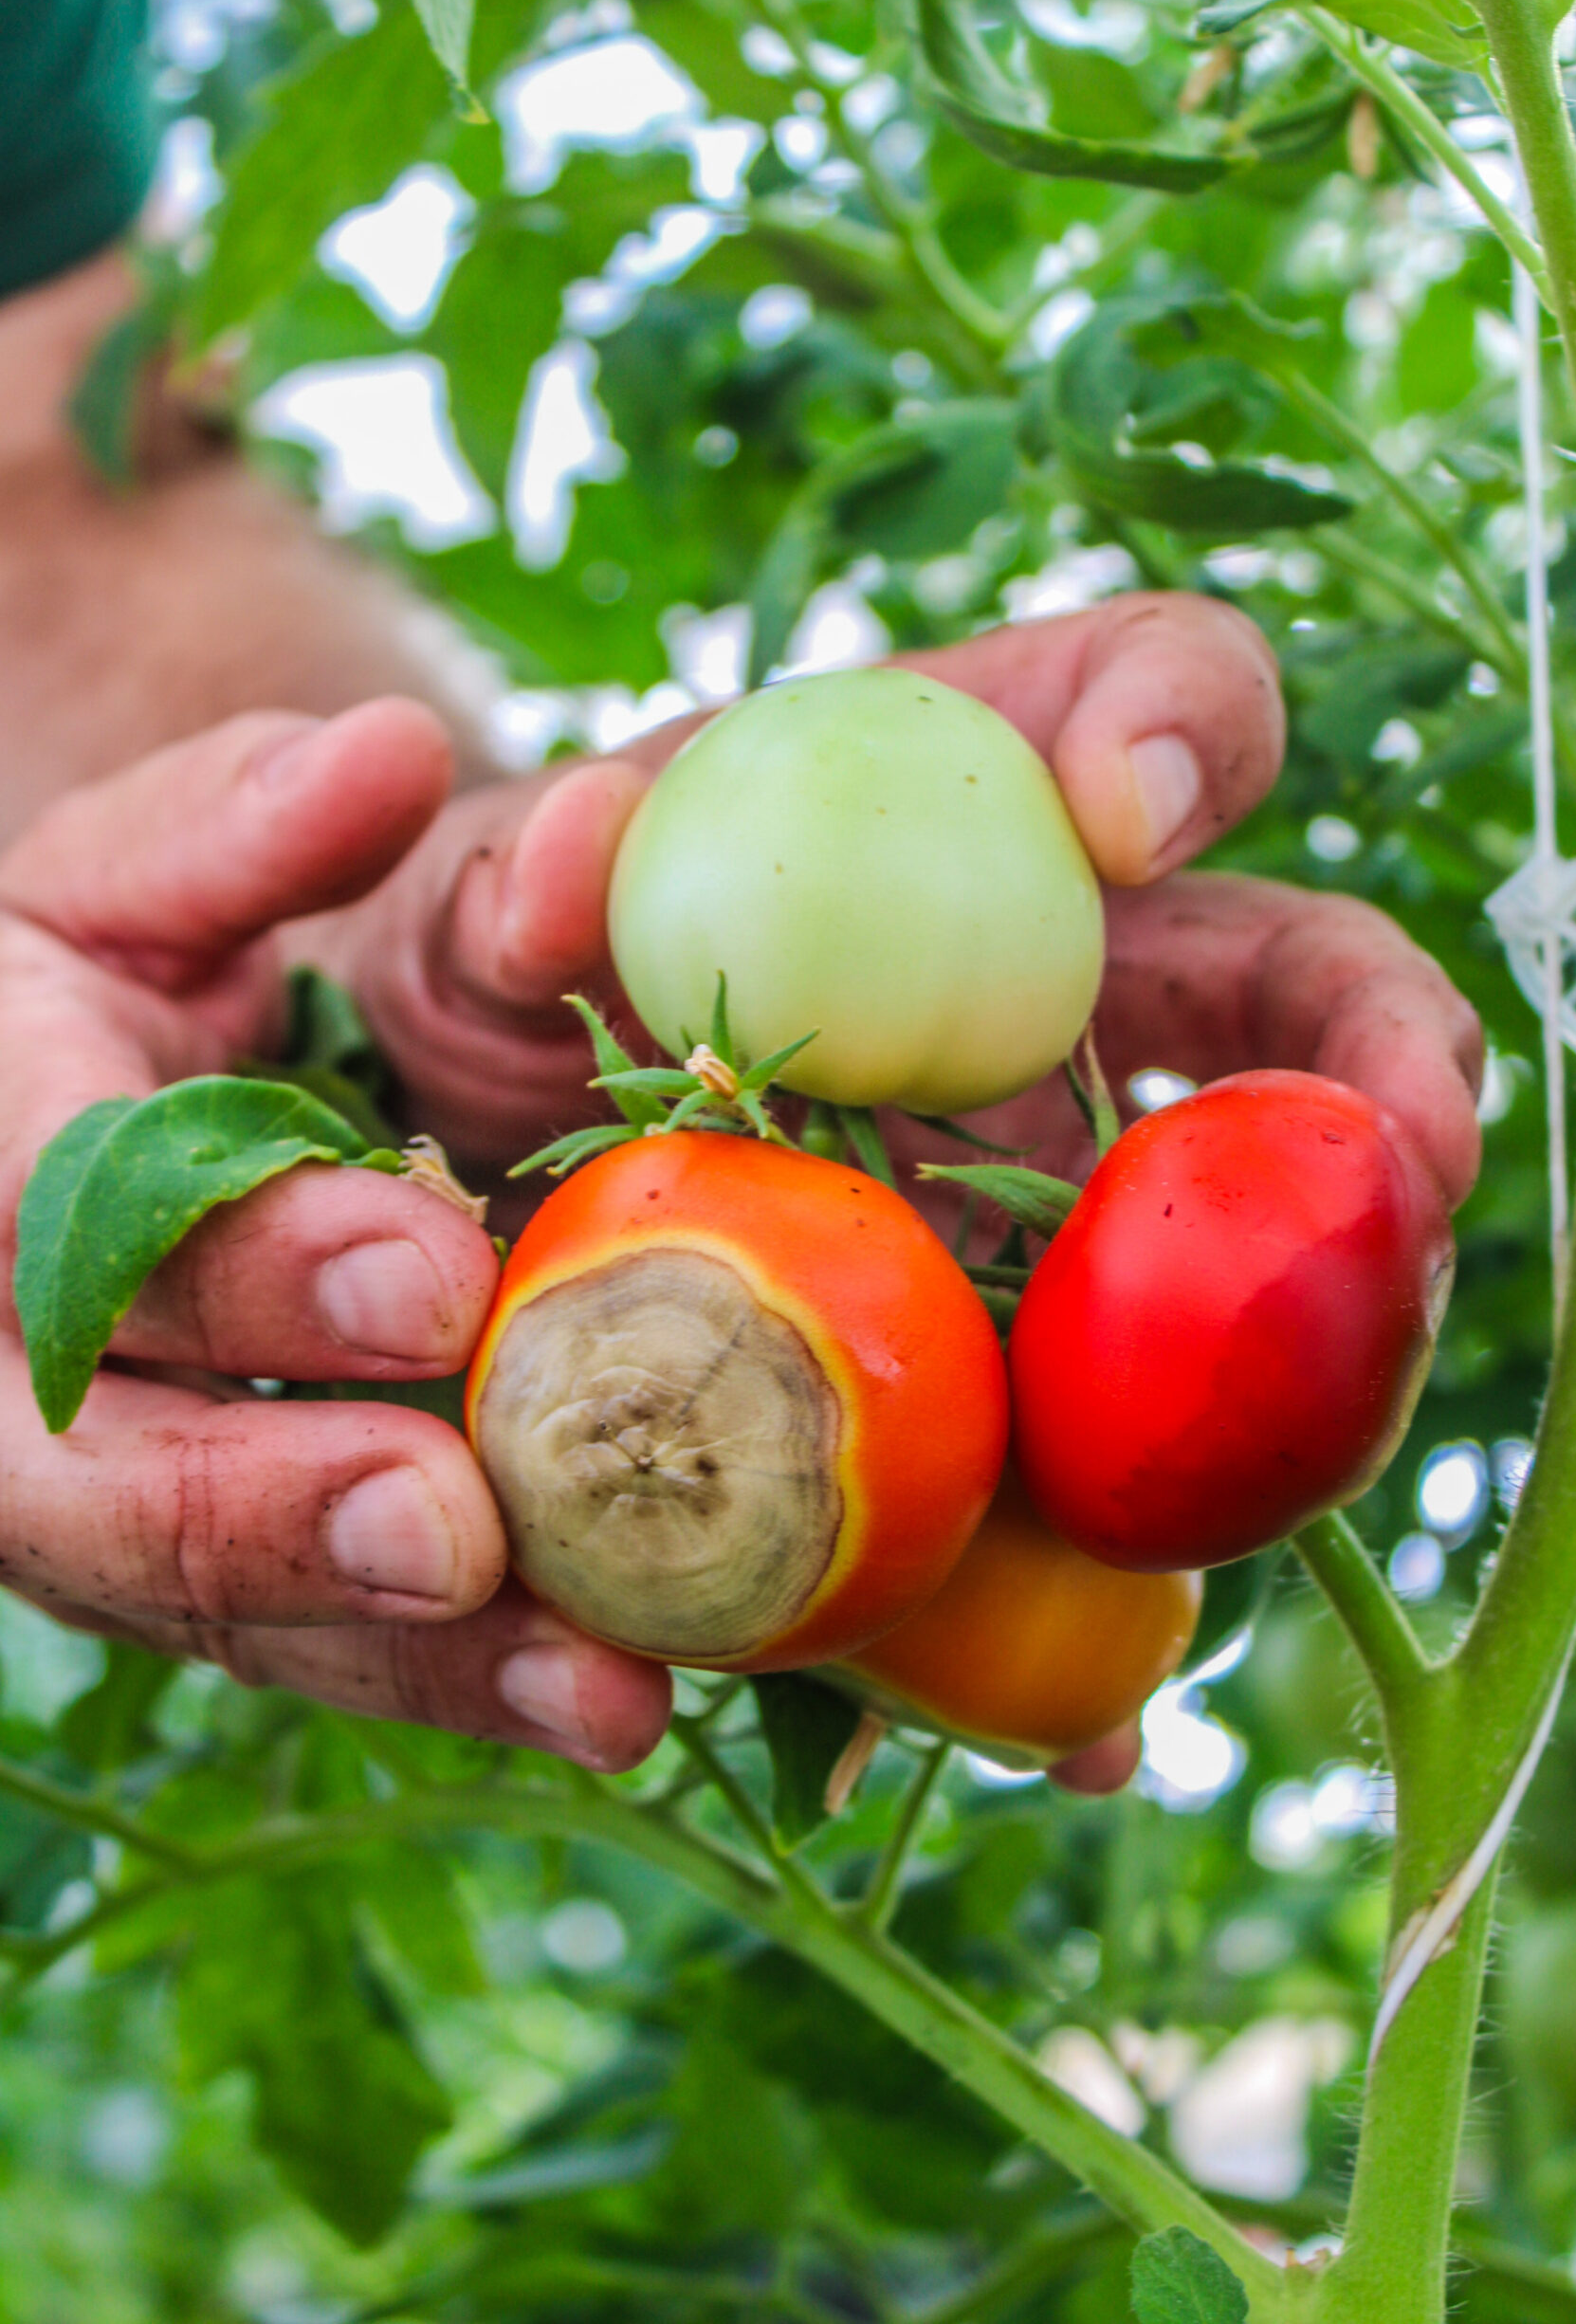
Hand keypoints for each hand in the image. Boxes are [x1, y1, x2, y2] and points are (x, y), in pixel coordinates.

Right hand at [0, 704, 671, 1770]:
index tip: (431, 1272)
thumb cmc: (159, 953)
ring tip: (600, 1691)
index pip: (77, 1215)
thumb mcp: (171, 858)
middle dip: (274, 1510)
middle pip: (91, 1475)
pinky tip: (614, 1703)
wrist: (109, 1090)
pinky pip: (311, 1646)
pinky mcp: (194, 1566)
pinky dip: (459, 1684)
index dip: (244, 1257)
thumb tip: (387, 757)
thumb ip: (255, 820)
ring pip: (212, 1605)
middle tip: (459, 1531)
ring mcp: (84, 1484)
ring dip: (408, 1659)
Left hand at [294, 594, 1482, 1792]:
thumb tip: (579, 868)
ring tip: (1305, 1454)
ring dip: (1307, 1351)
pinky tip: (1087, 1729)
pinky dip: (1097, 1609)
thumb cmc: (495, 973)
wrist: (445, 1147)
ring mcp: (1050, 1195)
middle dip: (1379, 1057)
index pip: (1148, 696)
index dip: (1186, 724)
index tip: (1131, 816)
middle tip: (1410, 1156)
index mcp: (969, 824)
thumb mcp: (475, 907)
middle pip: (1291, 990)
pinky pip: (1091, 1478)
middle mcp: (1060, 1000)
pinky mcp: (991, 1374)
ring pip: (1237, 1260)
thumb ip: (518, 873)